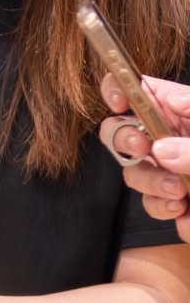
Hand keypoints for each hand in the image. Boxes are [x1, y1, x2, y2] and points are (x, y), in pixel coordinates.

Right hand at [99, 74, 189, 241]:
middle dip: (125, 141)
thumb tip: (160, 149)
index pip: (138, 89)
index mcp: (181, 110)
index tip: (120, 102)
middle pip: (122, 131)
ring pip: (134, 173)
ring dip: (151, 183)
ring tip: (179, 193)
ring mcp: (170, 170)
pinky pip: (155, 206)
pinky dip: (167, 211)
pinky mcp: (176, 202)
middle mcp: (169, 137)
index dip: (119, 90)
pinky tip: (187, 213)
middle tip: (143, 149)